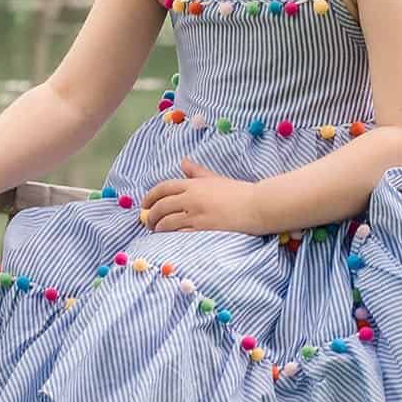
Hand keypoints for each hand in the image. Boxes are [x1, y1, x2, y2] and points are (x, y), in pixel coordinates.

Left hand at [141, 159, 258, 233]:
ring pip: (167, 221)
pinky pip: (180, 233)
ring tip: (155, 232)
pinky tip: (168, 239)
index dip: (149, 197)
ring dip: (158, 227)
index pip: (163, 188)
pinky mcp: (203, 229)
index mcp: (193, 184)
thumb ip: (197, 172)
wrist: (257, 206)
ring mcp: (196, 215)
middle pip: (161, 206)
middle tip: (147, 222)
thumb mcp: (215, 179)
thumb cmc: (238, 192)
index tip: (144, 205)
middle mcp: (191, 198)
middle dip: (150, 215)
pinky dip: (171, 236)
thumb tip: (183, 162)